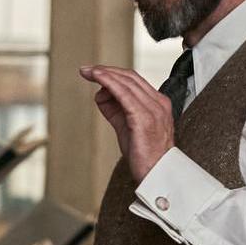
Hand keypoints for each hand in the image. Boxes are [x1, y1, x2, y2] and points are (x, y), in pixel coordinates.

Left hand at [79, 65, 174, 181]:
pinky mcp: (144, 118)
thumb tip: (100, 94)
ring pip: (126, 83)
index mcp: (158, 103)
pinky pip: (124, 94)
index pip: (134, 81)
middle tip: (87, 70)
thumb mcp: (126, 126)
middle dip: (107, 70)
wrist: (156, 174)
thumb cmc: (143, 154)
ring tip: (88, 72)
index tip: (95, 72)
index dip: (113, 73)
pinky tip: (98, 78)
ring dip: (105, 74)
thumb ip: (115, 109)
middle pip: (130, 77)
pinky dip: (110, 82)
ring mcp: (153, 110)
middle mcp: (158, 103)